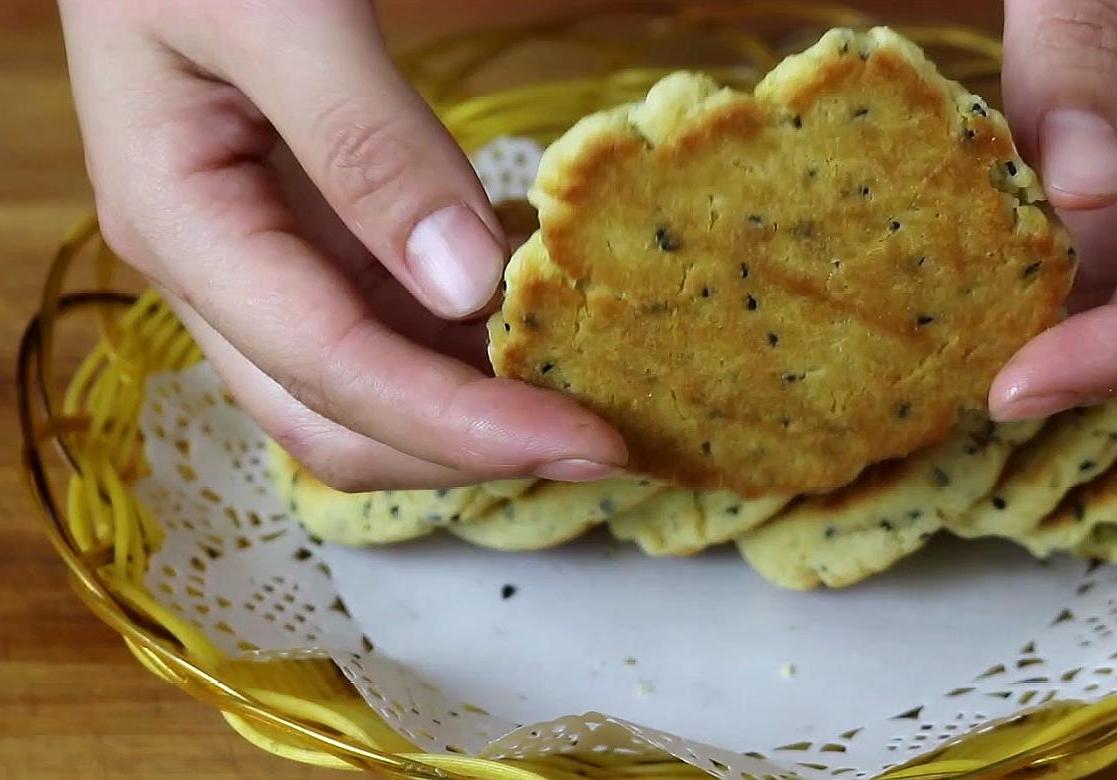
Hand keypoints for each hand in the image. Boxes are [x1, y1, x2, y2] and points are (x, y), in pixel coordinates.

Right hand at [59, 1, 626, 489]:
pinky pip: (394, 320)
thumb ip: (364, 142)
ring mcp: (264, 257)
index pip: (330, 368)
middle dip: (469, 450)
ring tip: (592, 391)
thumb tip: (464, 286)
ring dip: (477, 407)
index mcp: (180, 223)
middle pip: (337, 420)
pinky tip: (544, 314)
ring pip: (370, 386)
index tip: (588, 438)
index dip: (462, 425)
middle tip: (607, 441)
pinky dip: (472, 339)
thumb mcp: (280, 12)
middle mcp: (216, 269)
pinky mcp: (314, 232)